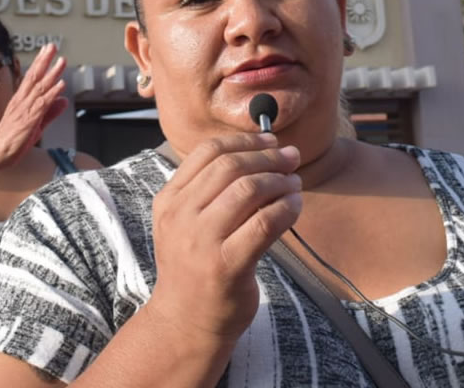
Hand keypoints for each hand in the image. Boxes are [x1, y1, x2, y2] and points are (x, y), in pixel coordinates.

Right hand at [0, 44, 67, 167]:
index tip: (48, 51)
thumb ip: (51, 112)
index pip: (32, 78)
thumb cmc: (13, 140)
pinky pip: (42, 103)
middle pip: (34, 76)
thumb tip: (64, 100)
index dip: (41, 64)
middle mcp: (22, 101)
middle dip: (45, 60)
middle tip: (52, 46)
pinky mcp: (29, 119)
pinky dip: (52, 93)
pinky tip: (61, 85)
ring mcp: (25, 109)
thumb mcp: (36, 124)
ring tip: (61, 60)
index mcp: (21, 101)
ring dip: (52, 73)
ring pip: (40, 87)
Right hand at [145, 133, 301, 346]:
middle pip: (230, 167)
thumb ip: (209, 191)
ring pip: (248, 190)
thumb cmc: (195, 268)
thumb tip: (260, 151)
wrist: (185, 323)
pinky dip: (286, 208)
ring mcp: (202, 241)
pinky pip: (264, 223)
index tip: (270, 141)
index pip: (207, 152)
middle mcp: (180, 217)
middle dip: (268, 157)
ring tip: (295, 184)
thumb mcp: (186, 223)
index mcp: (169, 200)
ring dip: (280, 181)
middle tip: (291, 159)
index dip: (245, 141)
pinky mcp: (227, 265)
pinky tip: (295, 206)